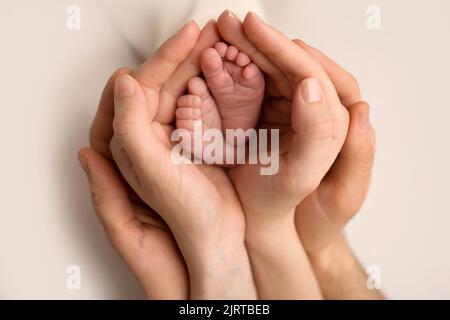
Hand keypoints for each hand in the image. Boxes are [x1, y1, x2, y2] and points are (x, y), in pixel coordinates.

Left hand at [103, 21, 255, 298]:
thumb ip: (131, 128)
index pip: (138, 87)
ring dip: (198, 65)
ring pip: (181, 89)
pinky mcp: (194, 140)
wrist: (218, 236)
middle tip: (208, 31)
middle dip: (183, 55)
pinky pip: (199, 104)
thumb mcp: (152, 173)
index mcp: (128, 142)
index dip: (162, 58)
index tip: (187, 37)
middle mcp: (146, 136)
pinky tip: (225, 72)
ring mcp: (172, 136)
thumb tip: (122, 83)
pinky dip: (212, 85)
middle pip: (160, 82)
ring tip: (218, 43)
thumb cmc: (187, 213)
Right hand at [215, 11, 349, 298]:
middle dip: (261, 41)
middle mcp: (316, 111)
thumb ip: (322, 134)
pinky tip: (219, 59)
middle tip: (232, 23)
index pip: (314, 73)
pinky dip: (238, 69)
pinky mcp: (271, 115)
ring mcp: (292, 111)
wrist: (269, 223)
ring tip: (221, 32)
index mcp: (336, 122)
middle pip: (292, 63)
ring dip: (248, 49)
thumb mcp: (310, 178)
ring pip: (273, 69)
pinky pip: (256, 84)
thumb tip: (313, 85)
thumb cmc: (292, 208)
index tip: (256, 30)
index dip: (283, 49)